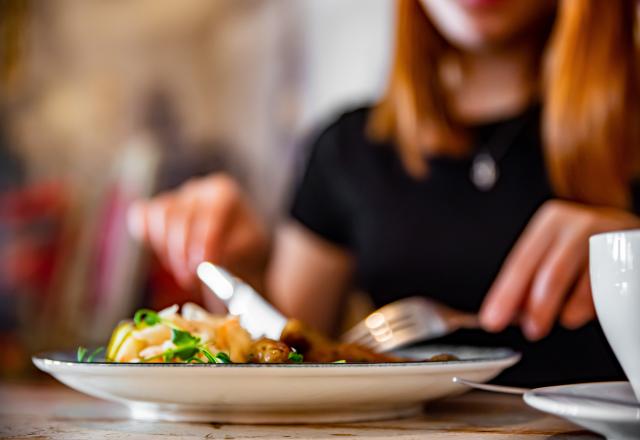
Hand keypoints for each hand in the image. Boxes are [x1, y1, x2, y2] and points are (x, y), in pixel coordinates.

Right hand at [127, 174, 268, 290]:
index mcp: (223, 193)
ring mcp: (175, 197)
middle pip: (179, 216)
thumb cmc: (245, 249)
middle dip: (181, 251)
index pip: (208, 214)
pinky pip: (141, 216)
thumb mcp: (250, 251)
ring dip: (166, 249)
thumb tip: (204, 262)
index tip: (202, 266)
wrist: (239, 249)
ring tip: (184, 271)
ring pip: (158, 216)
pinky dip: (146, 234)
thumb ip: (230, 252)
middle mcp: (198, 190)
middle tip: (190, 279)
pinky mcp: (157, 209)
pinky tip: (163, 254)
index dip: (203, 242)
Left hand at [479, 199, 639, 340]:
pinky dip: (596, 304)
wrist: (631, 234)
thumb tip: (511, 313)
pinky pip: (612, 286)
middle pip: (551, 271)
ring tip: (561, 321)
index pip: (522, 261)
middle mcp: (578, 224)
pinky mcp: (631, 251)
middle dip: (537, 307)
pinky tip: (583, 312)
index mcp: (552, 222)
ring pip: (585, 282)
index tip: (493, 319)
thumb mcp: (556, 253)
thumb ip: (532, 281)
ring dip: (567, 308)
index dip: (506, 294)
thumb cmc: (588, 247)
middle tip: (531, 329)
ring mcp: (608, 236)